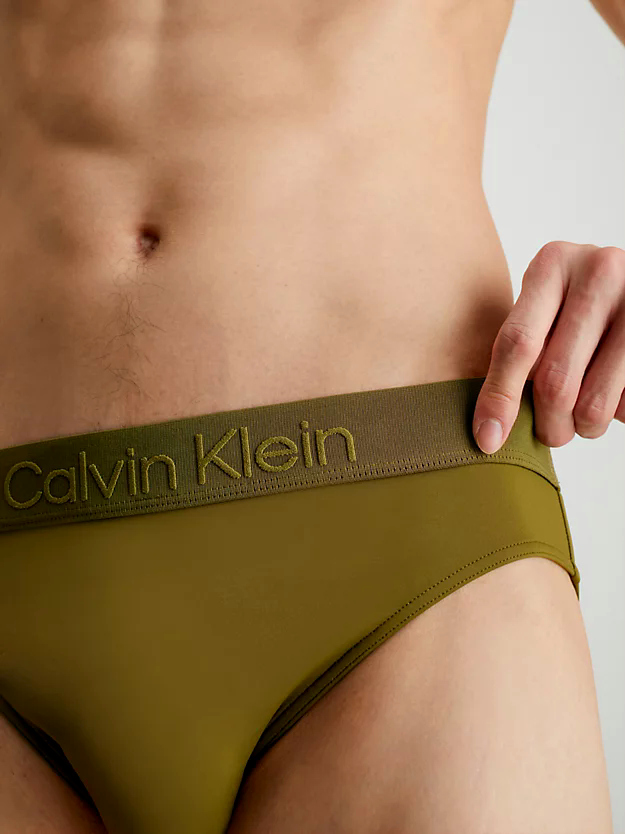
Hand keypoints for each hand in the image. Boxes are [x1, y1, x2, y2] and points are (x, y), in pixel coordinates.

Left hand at [473, 241, 624, 453]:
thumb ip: (521, 348)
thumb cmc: (577, 306)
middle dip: (548, 424)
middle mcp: (599, 272)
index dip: (499, 398)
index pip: (517, 344)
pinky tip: (614, 393)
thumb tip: (490, 429)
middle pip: (555, 381)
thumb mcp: (545, 307)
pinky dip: (616, 412)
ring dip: (583, 427)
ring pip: (593, 402)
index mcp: (553, 264)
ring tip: (583, 419)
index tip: (487, 440)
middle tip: (550, 434)